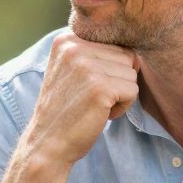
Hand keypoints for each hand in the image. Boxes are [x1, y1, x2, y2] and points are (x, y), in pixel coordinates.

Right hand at [23, 33, 138, 165]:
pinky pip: (133, 91)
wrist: (47, 143)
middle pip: (126, 56)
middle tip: (91, 98)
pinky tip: (100, 114)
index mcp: (67, 39)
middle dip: (117, 81)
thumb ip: (93, 52)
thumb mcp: (71, 69)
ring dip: (120, 95)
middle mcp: (74, 47)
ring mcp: (87, 66)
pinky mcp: (100, 87)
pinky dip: (122, 107)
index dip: (109, 69)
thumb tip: (135, 52)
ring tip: (94, 105)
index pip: (114, 43)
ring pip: (131, 74)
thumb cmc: (65, 109)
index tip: (85, 86)